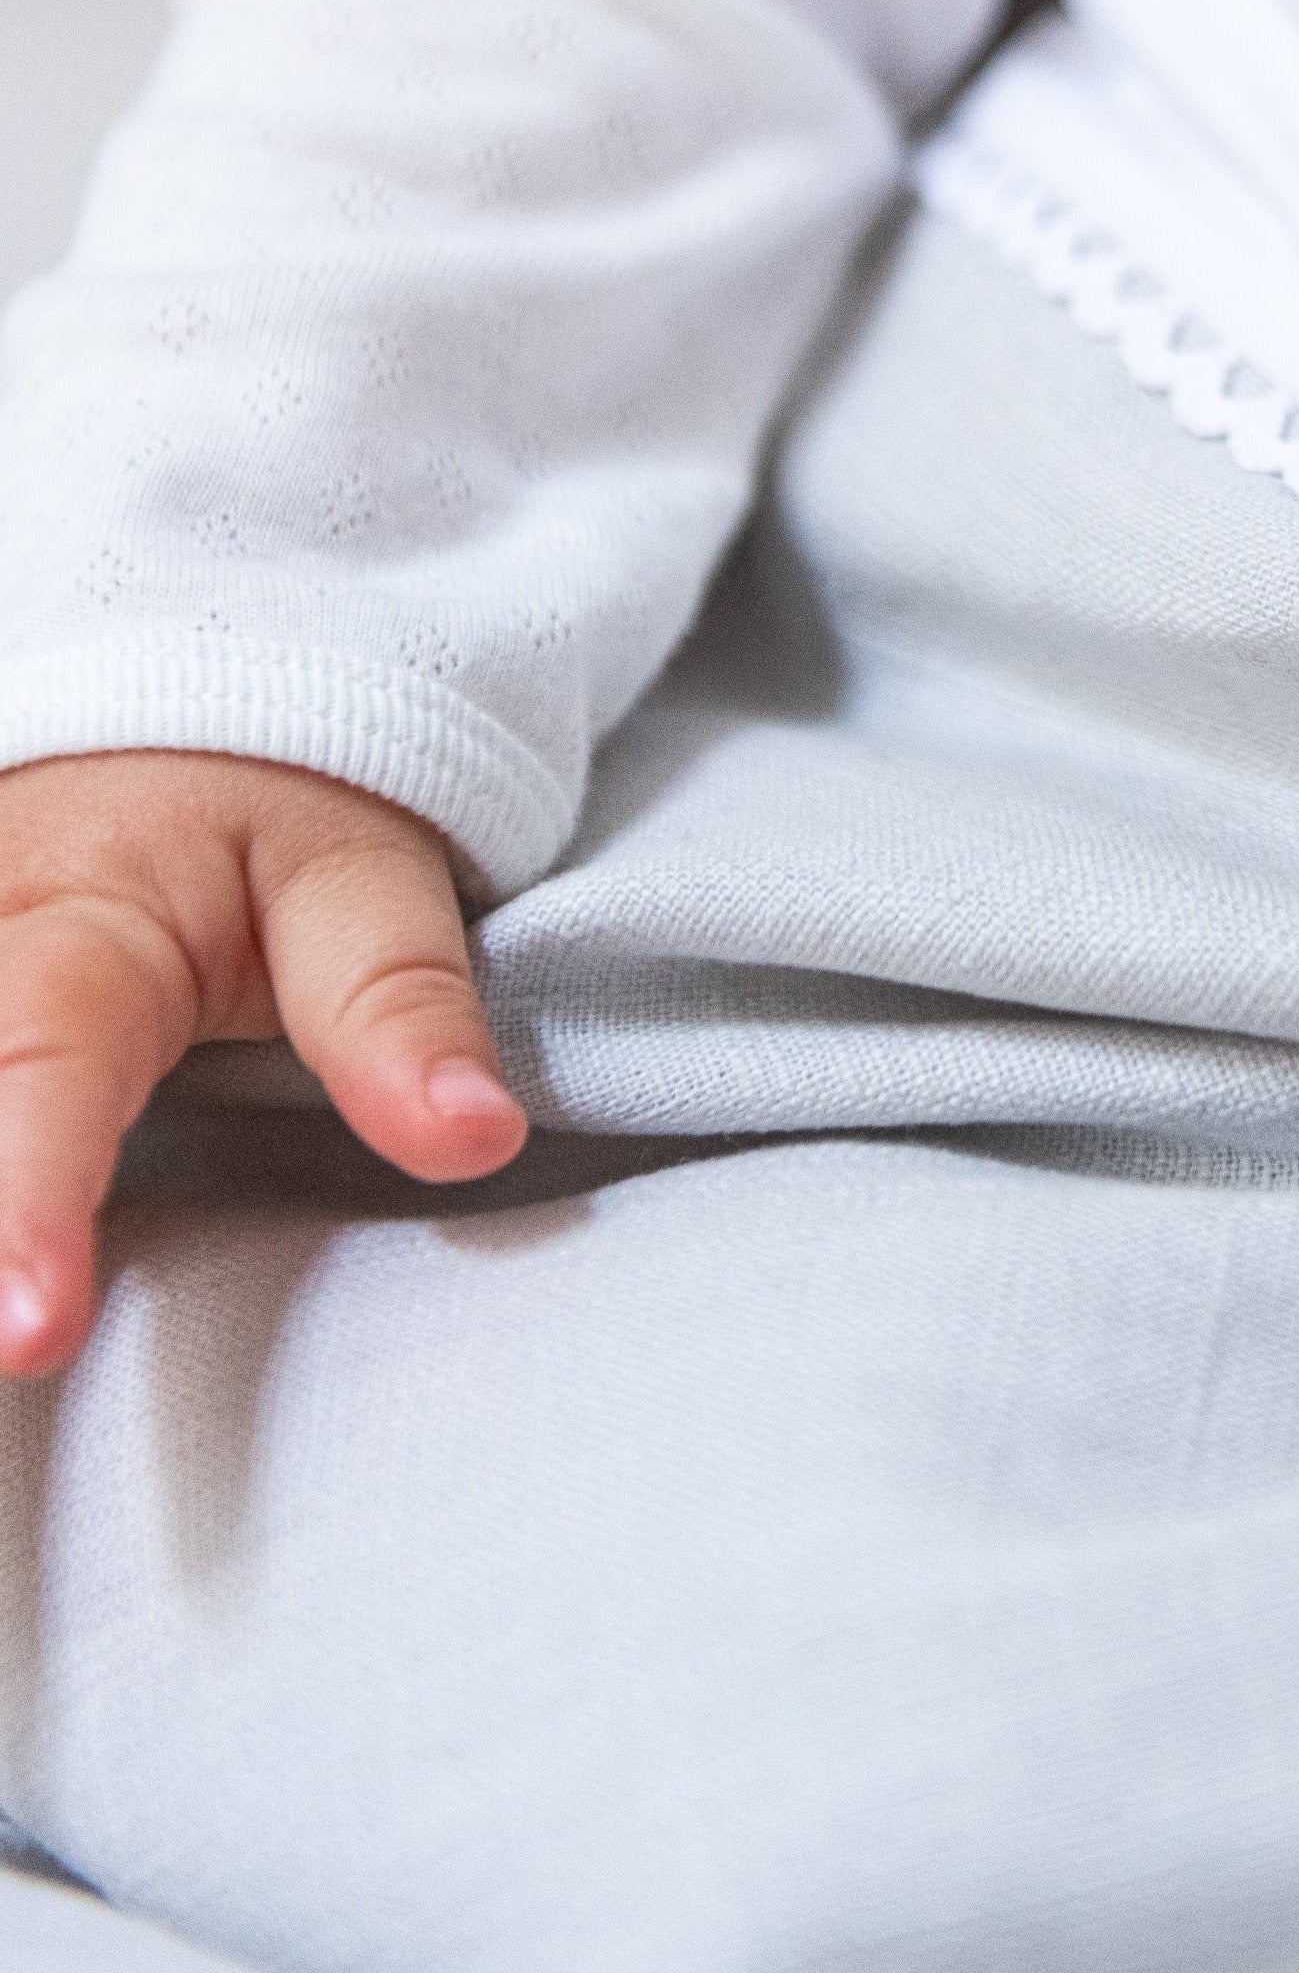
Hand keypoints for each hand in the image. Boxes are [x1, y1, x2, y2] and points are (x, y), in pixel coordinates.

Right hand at [0, 751, 527, 1377]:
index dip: (25, 1203)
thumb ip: (399, 1008)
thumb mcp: (357, 877)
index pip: (43, 1064)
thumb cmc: (272, 812)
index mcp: (75, 925)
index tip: (28, 1332)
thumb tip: (473, 1137)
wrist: (167, 723)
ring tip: (2, 1350)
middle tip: (3, 1353)